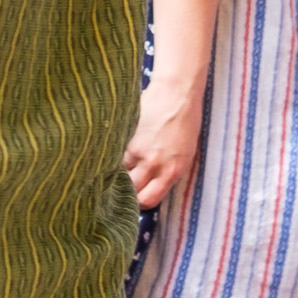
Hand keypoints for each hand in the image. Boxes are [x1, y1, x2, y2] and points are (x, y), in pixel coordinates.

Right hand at [124, 69, 206, 211]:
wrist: (177, 94)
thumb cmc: (186, 123)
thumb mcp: (185, 155)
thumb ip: (168, 173)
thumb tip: (150, 188)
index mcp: (172, 171)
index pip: (148, 200)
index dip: (138, 203)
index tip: (135, 200)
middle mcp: (153, 164)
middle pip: (129, 191)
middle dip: (124, 191)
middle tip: (120, 187)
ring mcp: (136, 150)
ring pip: (118, 171)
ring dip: (117, 171)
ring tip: (114, 168)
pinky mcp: (125, 136)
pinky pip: (113, 153)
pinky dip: (112, 155)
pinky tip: (112, 151)